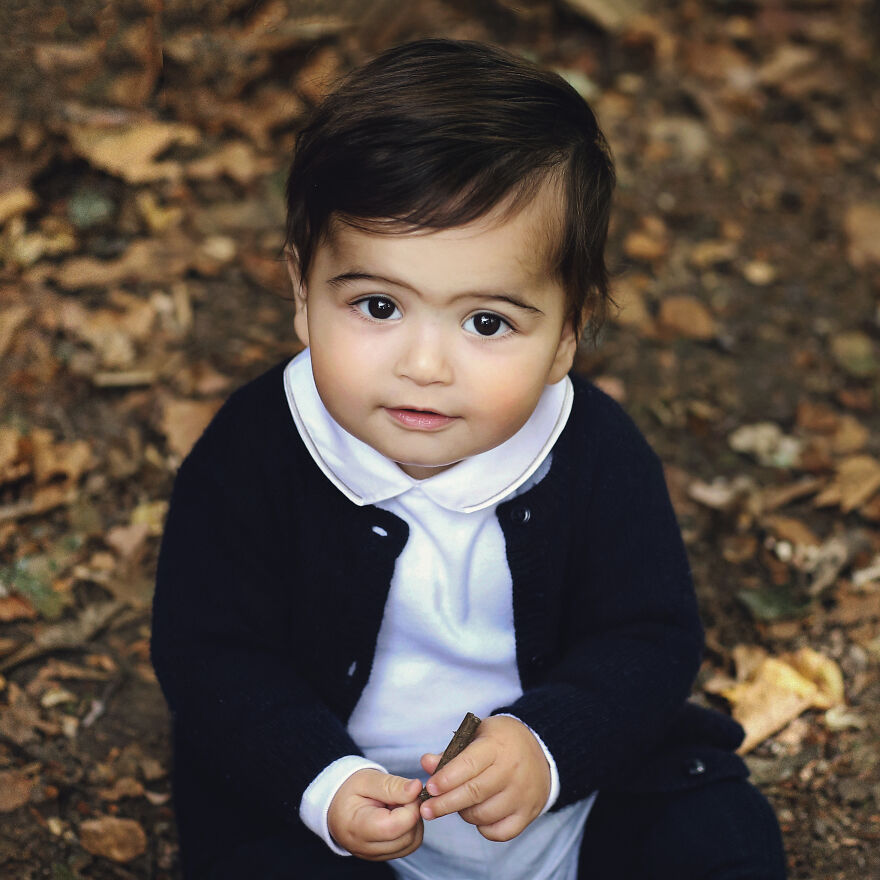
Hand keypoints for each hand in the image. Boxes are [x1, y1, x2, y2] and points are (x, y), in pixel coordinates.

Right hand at [328, 769, 423, 860]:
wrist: (336, 805)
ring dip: (414, 820)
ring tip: (399, 804)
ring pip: (412, 843)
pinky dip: (411, 828)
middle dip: (413, 812)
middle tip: (403, 795)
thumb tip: (416, 789)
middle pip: (406, 837)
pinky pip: (409, 845)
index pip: (394, 826)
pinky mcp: (385, 855)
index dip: (410, 807)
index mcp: (357, 828)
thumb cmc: (349, 791)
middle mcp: (366, 848)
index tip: (408, 791)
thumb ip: (392, 785)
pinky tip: (399, 814)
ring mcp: (376, 855)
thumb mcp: (366, 779)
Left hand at [419, 715, 550, 841]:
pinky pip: (501, 832)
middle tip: (426, 810)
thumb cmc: (500, 741)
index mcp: (497, 745)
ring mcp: (522, 793)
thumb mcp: (477, 734)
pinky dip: (484, 828)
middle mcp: (512, 770)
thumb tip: (426, 763)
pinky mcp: (529, 812)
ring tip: (458, 804)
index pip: (468, 764)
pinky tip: (478, 816)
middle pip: (474, 793)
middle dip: (445, 804)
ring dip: (464, 814)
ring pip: (485, 814)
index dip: (446, 779)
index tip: (429, 788)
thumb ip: (451, 751)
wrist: (539, 750)